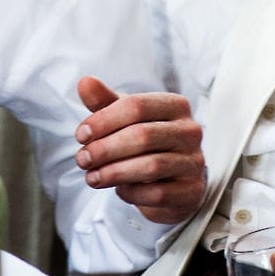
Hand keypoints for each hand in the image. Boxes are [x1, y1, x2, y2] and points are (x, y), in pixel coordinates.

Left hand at [74, 75, 205, 223]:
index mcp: (175, 105)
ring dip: (114, 172)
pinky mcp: (192, 191)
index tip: (81, 135)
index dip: (103, 120)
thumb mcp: (124, 118)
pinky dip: (132, 192)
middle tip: (82, 159)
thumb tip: (84, 82)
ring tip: (92, 177)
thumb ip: (105, 101)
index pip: (136, 106)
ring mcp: (194, 162)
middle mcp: (190, 131)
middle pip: (143, 136)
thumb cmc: (145, 142)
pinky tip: (118, 190)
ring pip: (151, 166)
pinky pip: (158, 193)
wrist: (172, 181)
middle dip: (105, 149)